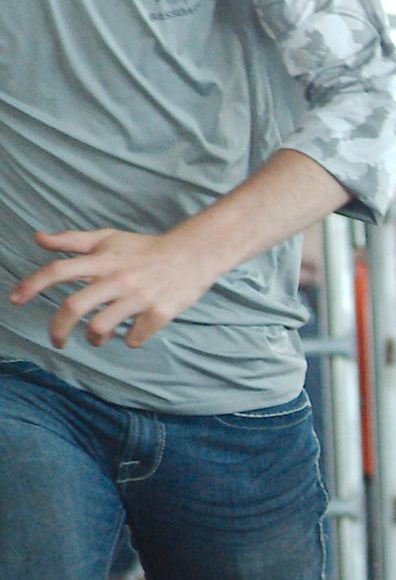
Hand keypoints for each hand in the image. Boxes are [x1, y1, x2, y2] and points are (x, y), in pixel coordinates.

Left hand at [9, 228, 220, 348]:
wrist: (193, 254)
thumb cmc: (146, 248)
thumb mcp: (109, 238)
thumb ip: (72, 240)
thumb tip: (38, 238)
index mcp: (103, 260)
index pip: (59, 270)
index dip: (33, 285)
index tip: (15, 300)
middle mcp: (118, 278)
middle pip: (75, 307)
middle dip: (58, 329)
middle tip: (57, 341)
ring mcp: (140, 297)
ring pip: (101, 327)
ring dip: (94, 339)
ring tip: (97, 339)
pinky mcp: (160, 313)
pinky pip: (135, 337)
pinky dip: (129, 340)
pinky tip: (132, 333)